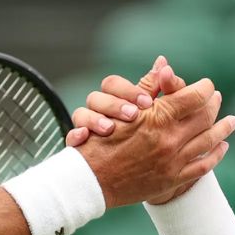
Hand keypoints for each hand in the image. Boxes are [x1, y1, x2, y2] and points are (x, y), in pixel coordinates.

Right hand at [66, 55, 186, 147]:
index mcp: (115, 100)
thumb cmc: (143, 138)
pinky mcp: (79, 147)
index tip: (147, 102)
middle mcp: (99, 111)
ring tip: (110, 128)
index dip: (128, 90)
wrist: (125, 172)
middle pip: (96, 96)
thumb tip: (163, 62)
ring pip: (81, 113)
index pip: (113, 84)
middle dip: (114, 104)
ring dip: (95, 118)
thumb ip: (159, 90)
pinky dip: (76, 135)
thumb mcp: (154, 114)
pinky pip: (71, 137)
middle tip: (133, 115)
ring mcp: (87, 128)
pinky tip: (85, 137)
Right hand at [74, 68, 234, 208]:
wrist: (91, 180)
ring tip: (232, 121)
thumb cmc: (101, 140)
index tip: (207, 85)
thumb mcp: (122, 108)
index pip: (193, 97)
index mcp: (158, 118)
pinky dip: (216, 155)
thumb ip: (146, 86)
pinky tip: (222, 147)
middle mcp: (169, 140)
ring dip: (223, 129)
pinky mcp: (173, 179)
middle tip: (218, 99)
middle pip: (205, 118)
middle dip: (214, 106)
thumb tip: (163, 64)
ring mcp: (173, 162)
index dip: (203, 88)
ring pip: (209, 141)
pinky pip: (203, 166)